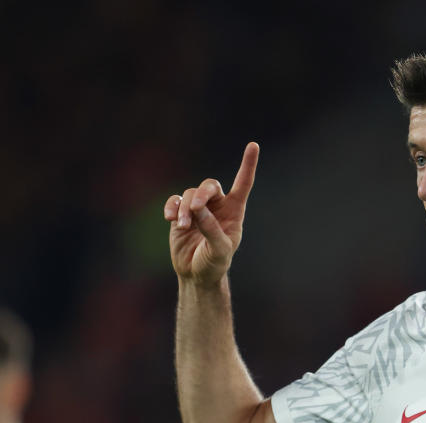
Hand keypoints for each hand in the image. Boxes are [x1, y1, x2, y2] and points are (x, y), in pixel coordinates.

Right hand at [164, 142, 259, 285]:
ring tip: (182, 226)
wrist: (196, 275)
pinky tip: (171, 218)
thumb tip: (198, 209)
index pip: (243, 184)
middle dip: (202, 194)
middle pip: (210, 186)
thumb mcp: (218, 250)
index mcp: (234, 212)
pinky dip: (172, 207)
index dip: (248, 165)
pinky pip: (175, 201)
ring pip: (190, 194)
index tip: (253, 145)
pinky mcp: (180, 214)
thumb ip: (211, 229)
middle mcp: (217, 206)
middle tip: (195, 209)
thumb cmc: (214, 264)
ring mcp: (198, 209)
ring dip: (185, 209)